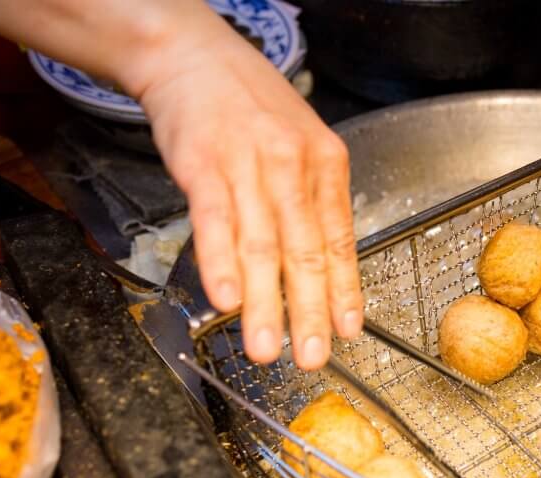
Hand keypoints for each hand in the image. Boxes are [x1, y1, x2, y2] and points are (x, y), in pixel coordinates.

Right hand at [125, 13, 362, 369]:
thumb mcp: (300, 146)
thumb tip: (322, 269)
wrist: (193, 56)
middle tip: (312, 358)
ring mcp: (248, 163)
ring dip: (264, 304)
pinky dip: (221, 262)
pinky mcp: (203, 163)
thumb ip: (312, 203)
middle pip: (305, 250)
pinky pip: (216, 220)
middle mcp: (293, 165)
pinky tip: (228, 298)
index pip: (340, 239)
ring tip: (264, 348)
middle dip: (309, 311)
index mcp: (325, 164)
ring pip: (262, 244)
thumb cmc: (250, 108)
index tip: (347, 332)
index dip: (343, 290)